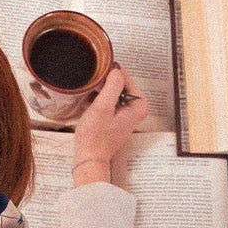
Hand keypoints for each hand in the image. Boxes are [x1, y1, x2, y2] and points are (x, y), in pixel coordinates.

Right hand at [72, 69, 147, 184]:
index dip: (109, 76)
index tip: (97, 79)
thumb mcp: (102, 107)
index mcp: (138, 106)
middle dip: (105, 85)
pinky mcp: (119, 118)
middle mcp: (137, 109)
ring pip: (114, 92)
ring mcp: (128, 114)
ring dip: (101, 93)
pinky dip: (100, 100)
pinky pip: (110, 101)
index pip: (125, 77)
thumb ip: (112, 86)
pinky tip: (91, 106)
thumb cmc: (95, 136)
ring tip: (91, 101)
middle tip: (93, 92)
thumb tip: (116, 70)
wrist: (89, 157)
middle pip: (120, 84)